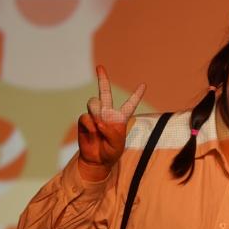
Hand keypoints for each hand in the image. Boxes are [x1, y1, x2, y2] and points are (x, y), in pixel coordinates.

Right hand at [77, 65, 145, 180]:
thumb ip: (111, 132)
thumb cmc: (110, 152)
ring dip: (96, 111)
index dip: (136, 95)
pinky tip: (93, 132)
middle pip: (105, 92)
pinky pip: (86, 117)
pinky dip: (90, 124)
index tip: (144, 85)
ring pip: (93, 103)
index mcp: (120, 118)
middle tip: (100, 67)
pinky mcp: (85, 121)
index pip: (130, 104)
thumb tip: (99, 121)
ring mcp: (95, 116)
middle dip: (102, 79)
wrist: (96, 161)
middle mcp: (107, 113)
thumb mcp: (117, 144)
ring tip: (99, 125)